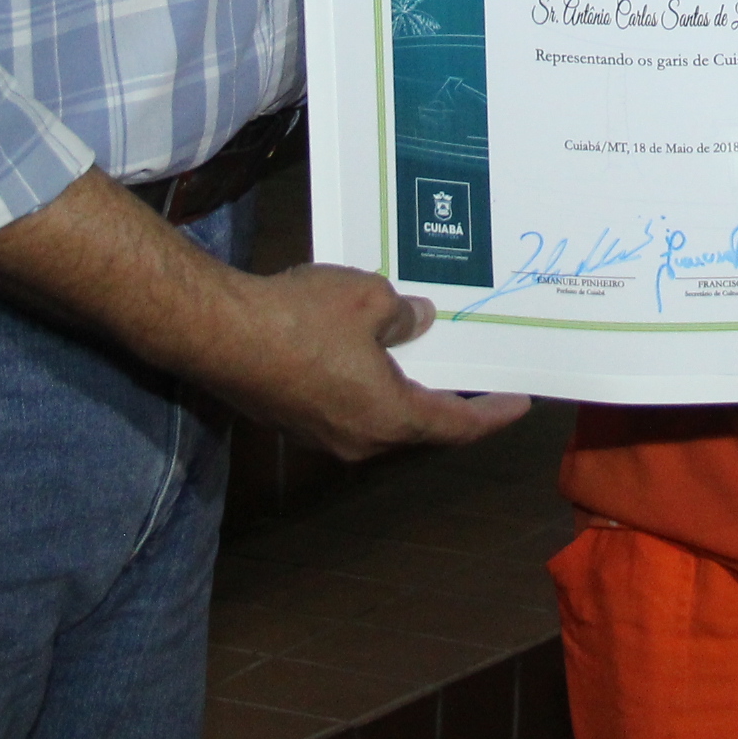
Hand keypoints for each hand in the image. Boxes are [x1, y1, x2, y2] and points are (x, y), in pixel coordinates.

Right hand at [200, 261, 529, 461]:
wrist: (219, 335)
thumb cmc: (300, 318)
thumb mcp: (370, 298)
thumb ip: (404, 315)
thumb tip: (418, 321)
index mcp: (390, 417)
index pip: (457, 426)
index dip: (492, 415)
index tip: (519, 403)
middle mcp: (360, 439)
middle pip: (420, 427)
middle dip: (449, 402)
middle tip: (474, 375)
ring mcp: (324, 435)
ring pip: (381, 418)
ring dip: (404, 391)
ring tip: (423, 357)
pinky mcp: (294, 420)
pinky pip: (347, 408)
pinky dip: (369, 387)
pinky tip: (367, 352)